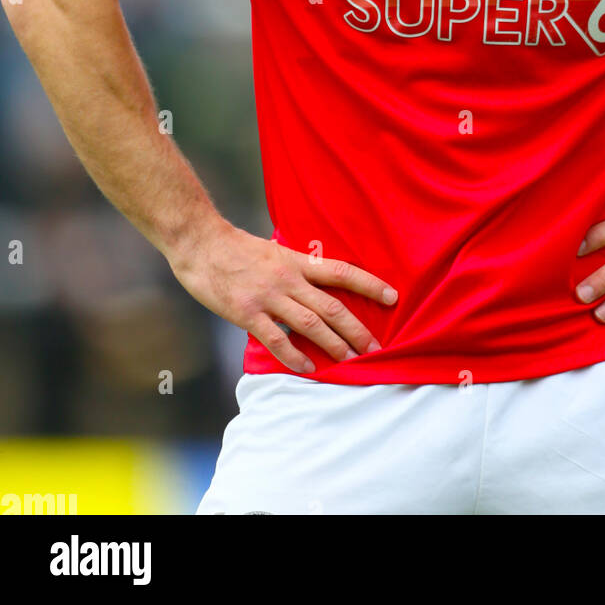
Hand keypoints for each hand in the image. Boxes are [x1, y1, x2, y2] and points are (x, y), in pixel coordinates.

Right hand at [168, 221, 397, 372]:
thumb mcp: (276, 252)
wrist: (202, 244)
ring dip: (333, 345)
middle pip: (332, 306)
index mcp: (297, 261)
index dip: (369, 285)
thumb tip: (319, 286)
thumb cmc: (238, 250)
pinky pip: (276, 339)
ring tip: (351, 362)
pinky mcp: (247, 313)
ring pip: (310, 325)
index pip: (342, 273)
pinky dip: (295, 356)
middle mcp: (289, 279)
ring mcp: (268, 297)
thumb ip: (297, 269)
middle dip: (357, 330)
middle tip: (376, 349)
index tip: (392, 297)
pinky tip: (308, 369)